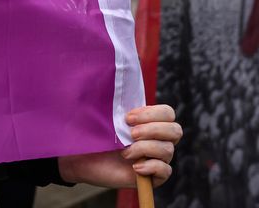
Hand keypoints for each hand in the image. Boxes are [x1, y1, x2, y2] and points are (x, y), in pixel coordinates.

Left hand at [58, 105, 181, 186]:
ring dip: (145, 148)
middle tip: (131, 133)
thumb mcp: (104, 117)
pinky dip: (151, 167)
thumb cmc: (93, 135)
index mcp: (148, 122)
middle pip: (175, 130)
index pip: (168, 113)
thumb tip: (123, 81)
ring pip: (168, 150)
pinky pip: (166, 171)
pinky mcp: (153, 177)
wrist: (83, 159)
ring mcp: (156, 159)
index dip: (152, 113)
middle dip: (153, 129)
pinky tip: (135, 167)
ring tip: (125, 152)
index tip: (128, 117)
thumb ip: (117, 104)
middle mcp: (157, 140)